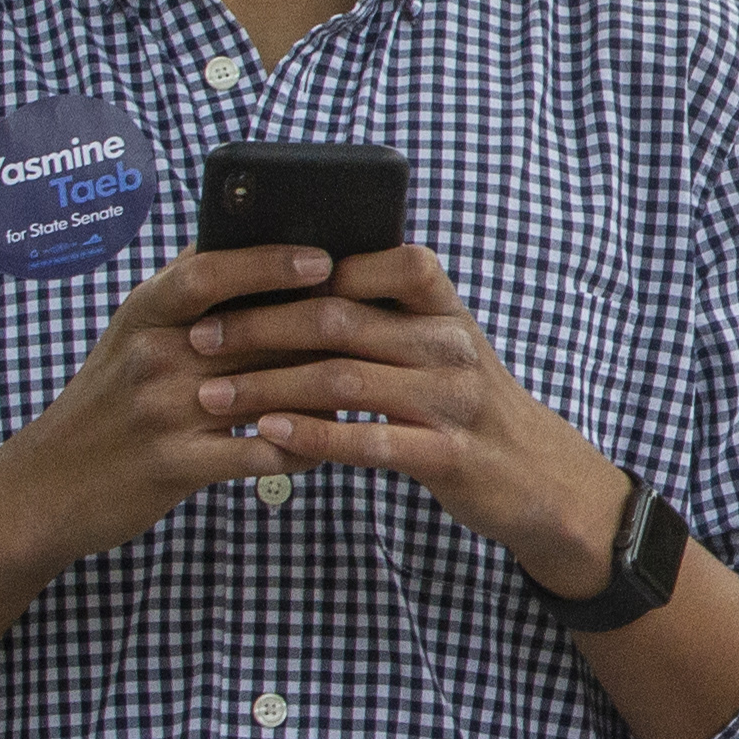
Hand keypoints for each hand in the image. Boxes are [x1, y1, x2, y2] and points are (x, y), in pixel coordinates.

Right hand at [0, 247, 376, 570]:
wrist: (46, 487)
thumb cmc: (109, 399)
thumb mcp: (133, 333)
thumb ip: (187, 289)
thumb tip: (254, 231)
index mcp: (145, 315)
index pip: (206, 274)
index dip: (267, 263)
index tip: (324, 258)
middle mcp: (152, 357)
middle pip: (252, 333)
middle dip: (321, 326)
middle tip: (380, 320)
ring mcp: (161, 413)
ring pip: (265, 392)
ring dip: (323, 389)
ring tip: (376, 379)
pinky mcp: (173, 466)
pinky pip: (257, 453)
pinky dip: (301, 447)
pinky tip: (334, 443)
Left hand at [182, 245, 631, 597]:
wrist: (538, 477)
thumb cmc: (468, 406)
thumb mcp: (442, 348)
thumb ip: (388, 316)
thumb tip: (302, 281)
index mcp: (449, 312)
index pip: (392, 261)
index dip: (317, 265)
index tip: (247, 277)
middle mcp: (453, 346)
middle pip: (343, 320)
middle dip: (261, 326)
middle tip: (201, 337)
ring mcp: (453, 401)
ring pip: (343, 380)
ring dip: (267, 385)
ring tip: (212, 393)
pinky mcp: (447, 456)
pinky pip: (368, 441)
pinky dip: (311, 436)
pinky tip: (266, 435)